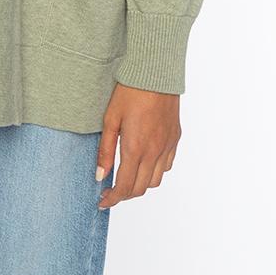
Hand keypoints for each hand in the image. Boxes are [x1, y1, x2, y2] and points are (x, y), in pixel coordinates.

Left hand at [95, 82, 180, 208]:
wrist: (155, 73)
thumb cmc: (130, 92)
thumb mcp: (110, 119)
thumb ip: (105, 150)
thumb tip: (100, 175)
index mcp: (136, 148)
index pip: (125, 187)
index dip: (113, 199)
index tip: (103, 202)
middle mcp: (154, 152)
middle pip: (141, 188)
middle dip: (124, 195)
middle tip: (111, 191)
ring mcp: (167, 146)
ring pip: (156, 181)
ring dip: (140, 185)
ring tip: (127, 177)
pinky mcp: (175, 139)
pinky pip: (167, 165)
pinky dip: (155, 172)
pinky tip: (144, 162)